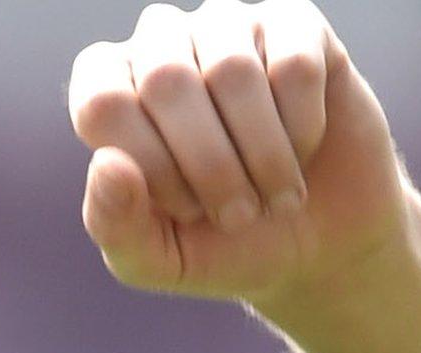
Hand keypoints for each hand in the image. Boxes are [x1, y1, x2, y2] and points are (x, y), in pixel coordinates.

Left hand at [67, 0, 408, 303]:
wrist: (317, 242)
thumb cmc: (221, 244)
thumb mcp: (158, 260)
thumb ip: (114, 225)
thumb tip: (106, 164)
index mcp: (107, 87)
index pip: (103, 105)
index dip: (150, 168)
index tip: (184, 211)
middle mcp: (160, 42)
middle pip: (166, 82)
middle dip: (209, 167)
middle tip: (238, 218)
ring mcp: (227, 26)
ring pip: (232, 70)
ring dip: (261, 155)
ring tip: (274, 197)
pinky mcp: (296, 25)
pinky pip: (295, 66)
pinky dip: (302, 129)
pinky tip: (303, 151)